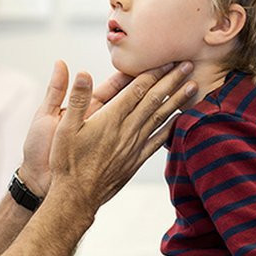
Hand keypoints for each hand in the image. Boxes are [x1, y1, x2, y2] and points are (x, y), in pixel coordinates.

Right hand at [46, 61, 194, 209]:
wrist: (76, 197)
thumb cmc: (66, 162)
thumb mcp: (63, 128)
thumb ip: (76, 99)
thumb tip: (83, 73)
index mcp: (110, 119)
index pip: (137, 89)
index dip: (154, 72)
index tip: (168, 59)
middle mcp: (127, 130)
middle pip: (154, 100)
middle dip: (172, 80)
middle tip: (188, 64)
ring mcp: (134, 146)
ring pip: (161, 118)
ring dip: (177, 100)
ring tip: (192, 86)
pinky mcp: (135, 160)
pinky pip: (159, 141)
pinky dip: (172, 128)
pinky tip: (180, 121)